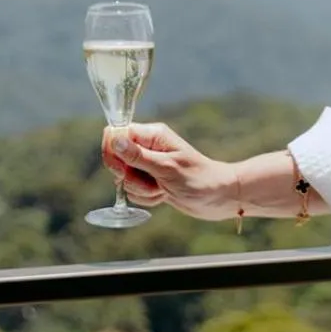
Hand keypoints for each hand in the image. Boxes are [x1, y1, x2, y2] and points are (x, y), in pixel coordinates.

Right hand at [101, 123, 242, 221]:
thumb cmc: (199, 179)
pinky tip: (164, 196)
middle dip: (129, 176)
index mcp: (152, 135)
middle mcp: (148, 147)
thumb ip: (138, 156)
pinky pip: (133, 191)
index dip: (112, 152)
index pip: (115, 133)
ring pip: (124, 178)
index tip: (122, 170)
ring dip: (141, 190)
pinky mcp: (151, 181)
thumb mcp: (166, 168)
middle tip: (151, 181)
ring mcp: (148, 165)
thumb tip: (115, 140)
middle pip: (116, 158)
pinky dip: (147, 197)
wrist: (218, 198)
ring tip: (163, 189)